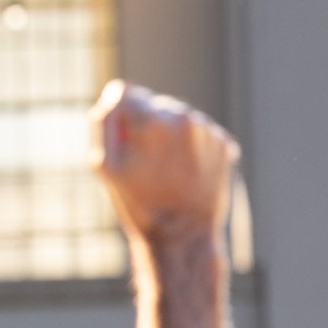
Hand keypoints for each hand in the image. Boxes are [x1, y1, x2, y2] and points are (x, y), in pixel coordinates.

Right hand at [92, 81, 237, 247]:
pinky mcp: (223, 143)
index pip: (126, 94)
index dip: (117, 114)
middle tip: (142, 164)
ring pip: (178, 120)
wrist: (182, 233)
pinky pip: (198, 135)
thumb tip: (111, 97)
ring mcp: (207, 130)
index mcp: (152, 120)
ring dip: (168, 138)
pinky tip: (182, 173)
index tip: (119, 134)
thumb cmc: (139, 203)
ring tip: (164, 171)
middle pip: (154, 106)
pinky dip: (188, 149)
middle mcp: (184, 118)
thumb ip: (104, 124)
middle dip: (145, 128)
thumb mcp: (106, 166)